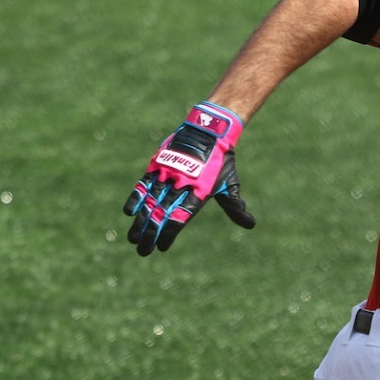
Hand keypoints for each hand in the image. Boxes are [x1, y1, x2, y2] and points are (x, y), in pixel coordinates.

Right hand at [122, 102, 255, 254]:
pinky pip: (144, 183)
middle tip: (142, 251)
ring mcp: (168, 173)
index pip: (181, 216)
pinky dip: (136, 197)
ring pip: (151, 201)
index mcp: (200, 191)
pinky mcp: (158, 163)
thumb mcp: (229, 183)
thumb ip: (234, 206)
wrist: (209, 128)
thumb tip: (250, 225)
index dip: (170, 232)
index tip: (162, 247)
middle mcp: (182, 183)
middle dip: (150, 233)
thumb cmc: (220, 161)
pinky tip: (129, 212)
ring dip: (141, 221)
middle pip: (162, 213)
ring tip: (132, 239)